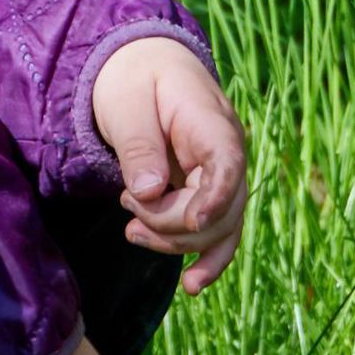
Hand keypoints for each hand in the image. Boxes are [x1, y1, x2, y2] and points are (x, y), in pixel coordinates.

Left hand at [93, 37, 249, 293]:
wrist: (142, 69)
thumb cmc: (133, 79)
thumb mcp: (126, 104)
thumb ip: (139, 145)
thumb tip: (150, 191)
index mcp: (212, 123)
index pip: (228, 164)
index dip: (216, 196)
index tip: (193, 221)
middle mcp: (227, 155)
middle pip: (221, 208)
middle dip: (172, 223)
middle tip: (128, 204)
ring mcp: (222, 177)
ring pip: (218, 228)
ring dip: (175, 242)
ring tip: (131, 232)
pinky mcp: (208, 194)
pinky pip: (215, 232)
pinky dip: (204, 258)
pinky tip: (191, 285)